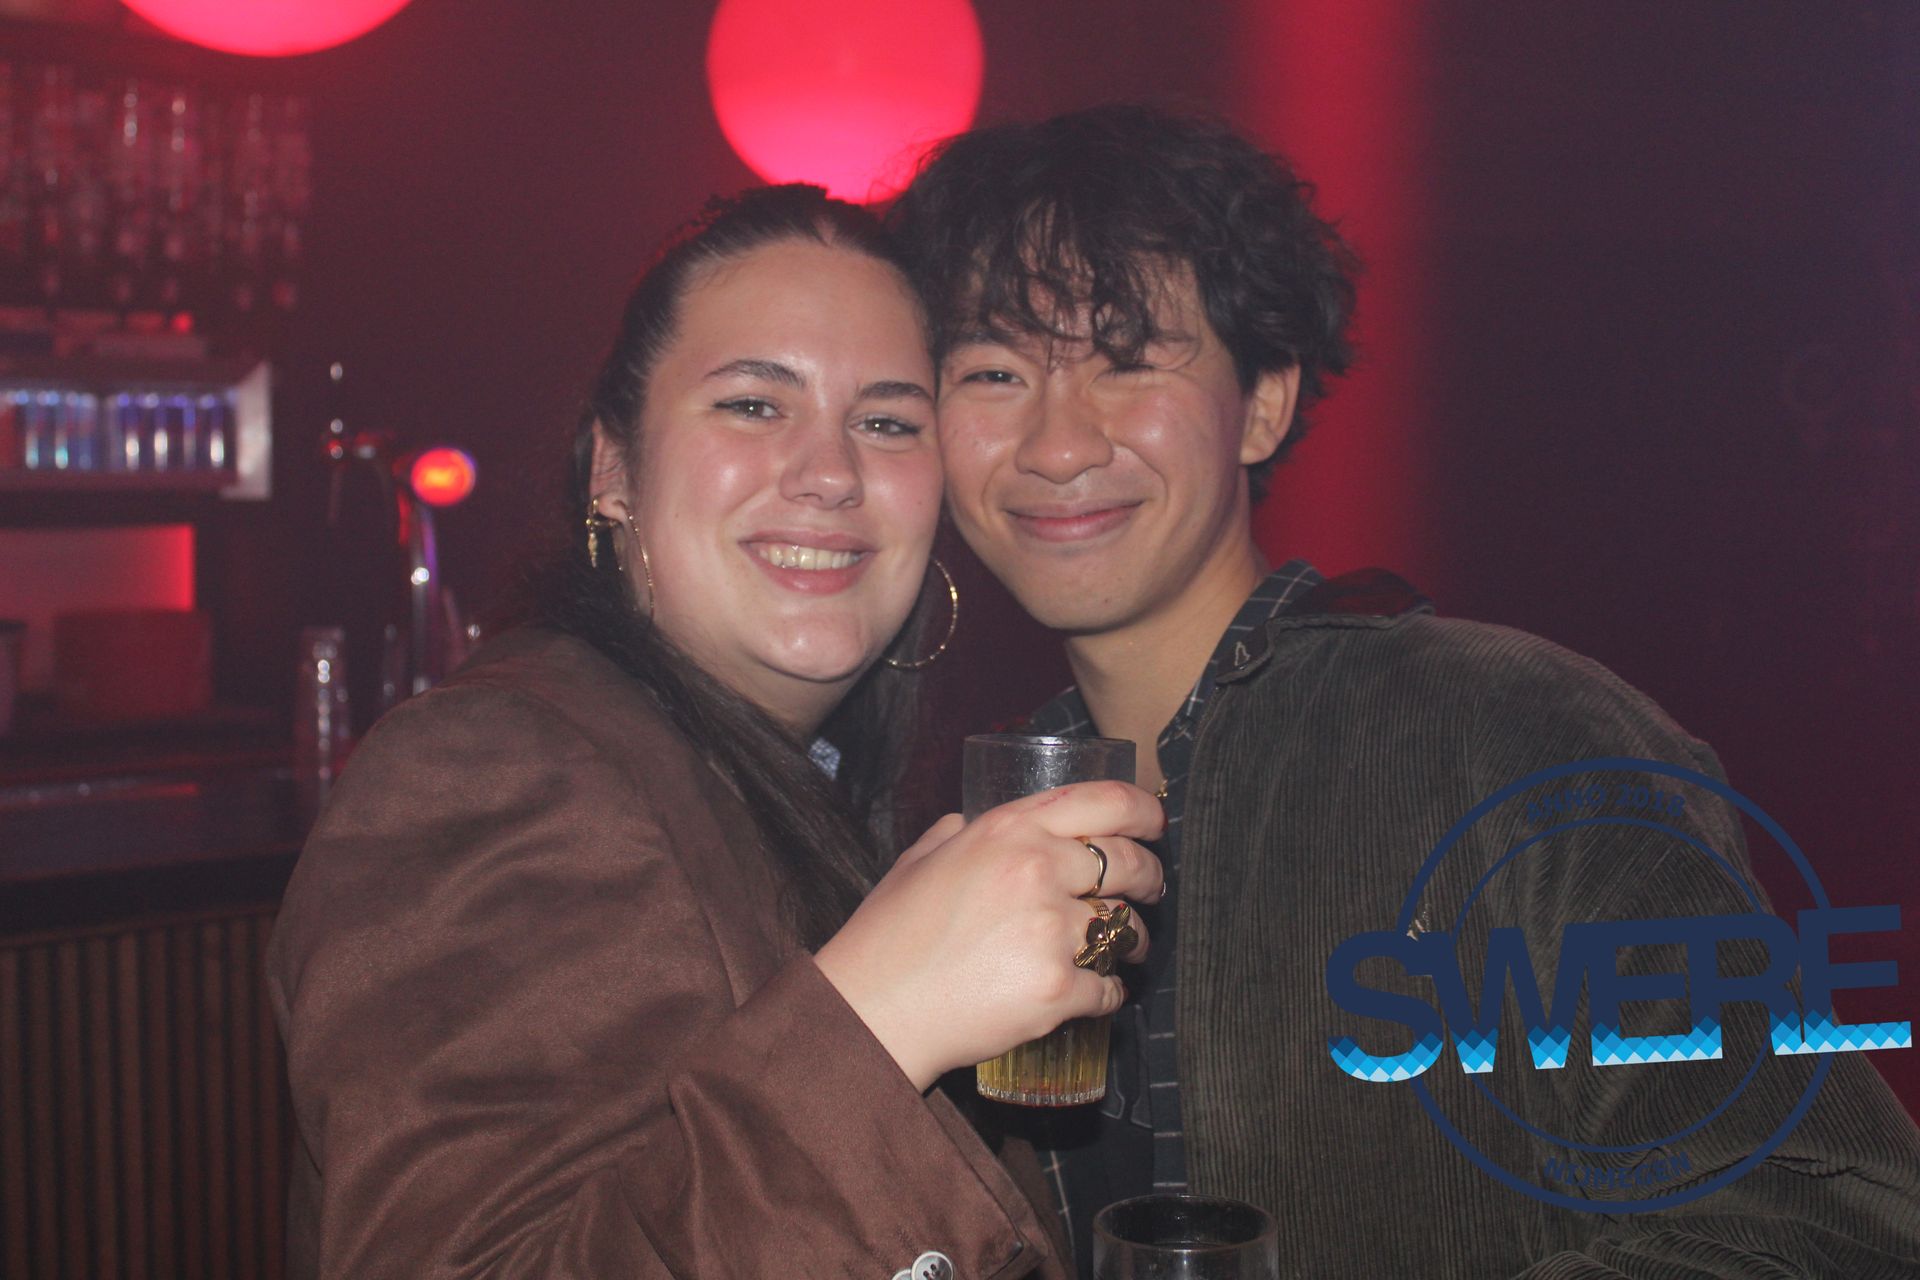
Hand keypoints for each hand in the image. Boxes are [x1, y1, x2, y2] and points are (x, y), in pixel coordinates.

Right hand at [814, 780, 1164, 1090]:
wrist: (874, 1008)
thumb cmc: (890, 935)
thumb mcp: (921, 859)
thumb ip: (957, 832)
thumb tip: (973, 823)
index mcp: (1007, 829)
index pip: (1104, 801)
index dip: (1143, 810)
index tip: (1156, 823)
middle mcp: (1036, 869)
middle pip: (1131, 864)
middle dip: (1150, 879)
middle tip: (1148, 892)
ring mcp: (1051, 930)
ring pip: (1126, 931)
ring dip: (1130, 942)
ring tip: (1118, 951)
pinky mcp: (1058, 989)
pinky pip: (1110, 989)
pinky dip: (1107, 995)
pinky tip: (1093, 995)